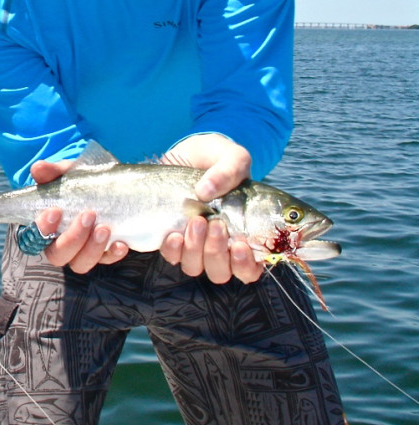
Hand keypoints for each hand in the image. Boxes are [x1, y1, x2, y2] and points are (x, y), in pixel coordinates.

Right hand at [29, 159, 128, 273]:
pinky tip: (121, 243)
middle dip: (73, 238)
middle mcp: (60, 244)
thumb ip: (52, 172)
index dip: (42, 229)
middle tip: (88, 215)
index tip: (55, 211)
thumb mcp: (66, 173)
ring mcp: (82, 251)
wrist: (106, 185)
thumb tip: (38, 168)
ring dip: (92, 248)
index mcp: (46, 226)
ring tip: (105, 228)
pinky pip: (107, 261)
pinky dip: (113, 254)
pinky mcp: (103, 254)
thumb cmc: (78, 183)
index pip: (35, 237)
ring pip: (81, 264)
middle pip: (58, 255)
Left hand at [159, 134, 261, 283]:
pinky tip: (174, 233)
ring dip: (196, 250)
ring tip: (196, 222)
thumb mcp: (231, 156)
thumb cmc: (215, 157)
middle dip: (217, 252)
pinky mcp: (172, 238)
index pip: (251, 267)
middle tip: (215, 225)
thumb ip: (229, 170)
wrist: (184, 152)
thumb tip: (205, 192)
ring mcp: (195, 243)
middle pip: (222, 271)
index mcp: (245, 233)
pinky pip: (173, 257)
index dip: (247, 265)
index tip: (240, 246)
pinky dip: (173, 250)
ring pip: (197, 267)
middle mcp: (221, 244)